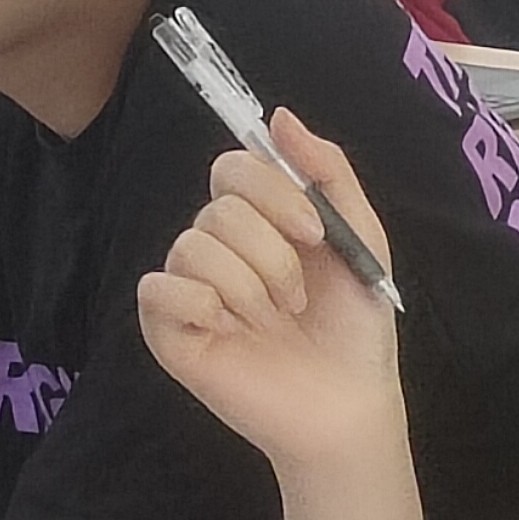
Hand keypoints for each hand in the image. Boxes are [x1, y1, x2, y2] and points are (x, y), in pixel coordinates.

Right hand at [137, 113, 406, 478]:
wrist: (349, 403)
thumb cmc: (355, 326)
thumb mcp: (359, 236)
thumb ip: (326, 170)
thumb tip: (279, 116)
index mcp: (258, 221)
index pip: (233, 166)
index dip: (273, 191)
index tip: (314, 233)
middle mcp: (216, 248)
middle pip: (218, 209)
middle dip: (272, 252)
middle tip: (297, 297)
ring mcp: (189, 289)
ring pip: (192, 246)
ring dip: (249, 286)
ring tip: (273, 321)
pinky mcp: (168, 331)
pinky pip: (159, 288)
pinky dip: (203, 304)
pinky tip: (230, 332)